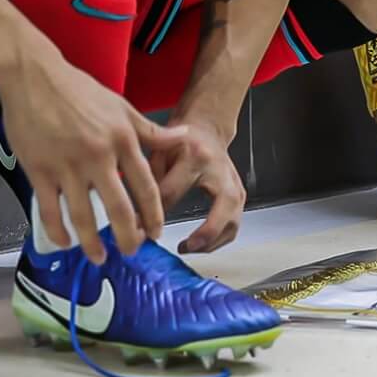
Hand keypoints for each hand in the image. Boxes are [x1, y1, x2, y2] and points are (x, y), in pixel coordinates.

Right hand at [0, 55, 179, 264]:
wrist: (36, 78)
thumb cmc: (80, 91)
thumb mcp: (121, 106)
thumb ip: (150, 130)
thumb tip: (183, 138)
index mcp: (122, 139)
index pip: (145, 185)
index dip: (153, 213)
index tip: (156, 232)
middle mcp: (98, 155)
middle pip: (118, 207)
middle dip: (128, 237)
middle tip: (131, 252)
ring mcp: (67, 165)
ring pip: (84, 216)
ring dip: (92, 243)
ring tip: (99, 257)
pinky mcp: (39, 171)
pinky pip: (51, 210)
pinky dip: (58, 231)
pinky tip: (65, 243)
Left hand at [149, 116, 246, 253]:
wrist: (206, 127)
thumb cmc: (182, 139)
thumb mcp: (160, 151)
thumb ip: (150, 180)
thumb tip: (136, 218)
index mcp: (195, 157)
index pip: (171, 192)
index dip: (151, 215)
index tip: (138, 231)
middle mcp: (219, 170)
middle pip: (223, 207)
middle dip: (206, 233)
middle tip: (185, 247)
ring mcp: (233, 182)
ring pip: (233, 220)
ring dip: (213, 242)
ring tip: (190, 248)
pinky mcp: (239, 192)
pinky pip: (234, 223)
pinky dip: (220, 239)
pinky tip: (203, 245)